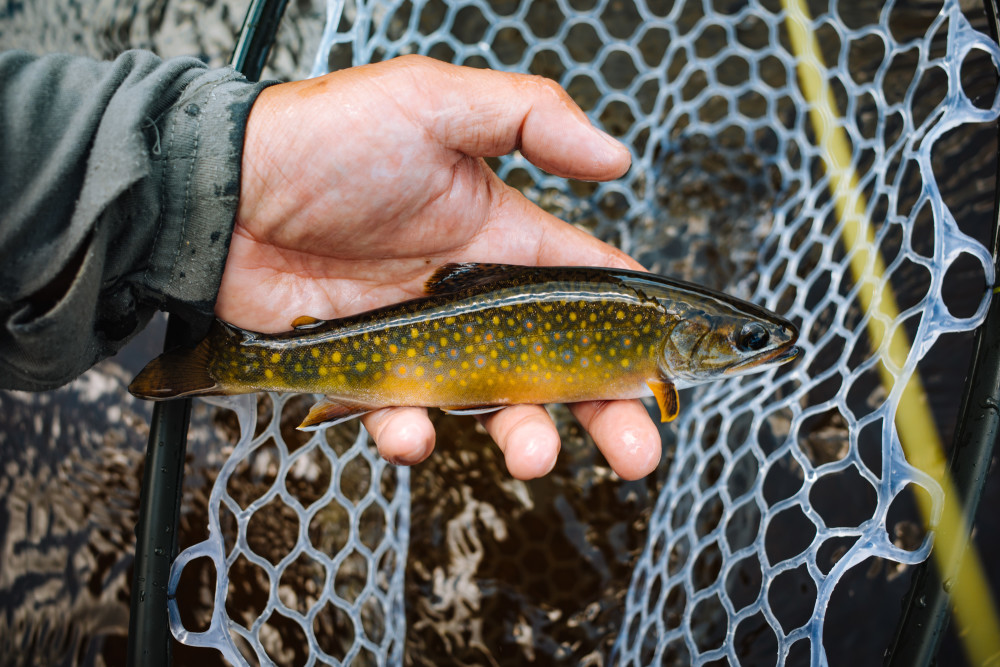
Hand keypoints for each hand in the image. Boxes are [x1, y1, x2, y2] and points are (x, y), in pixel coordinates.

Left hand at [217, 55, 660, 479]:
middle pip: (557, 364)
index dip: (630, 329)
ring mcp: (422, 338)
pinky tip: (411, 430)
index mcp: (500, 235)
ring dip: (523, 436)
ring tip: (536, 454)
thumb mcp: (435, 102)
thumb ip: (531, 118)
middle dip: (604, 411)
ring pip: (490, 404)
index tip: (664, 372)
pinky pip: (401, 415)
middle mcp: (471, 294)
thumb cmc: (326, 138)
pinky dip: (411, 433)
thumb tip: (619, 157)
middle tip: (639, 453)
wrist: (223, 192)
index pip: (587, 287)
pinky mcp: (367, 370)